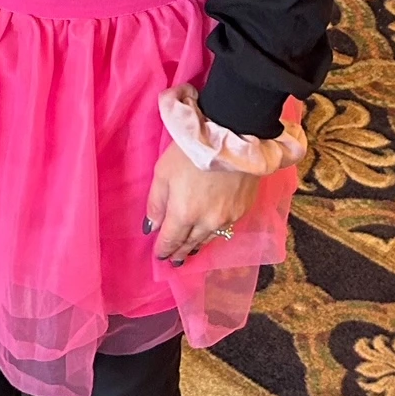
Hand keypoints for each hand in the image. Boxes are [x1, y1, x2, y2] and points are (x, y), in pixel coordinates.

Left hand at [145, 140, 258, 265]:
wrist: (233, 135)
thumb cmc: (191, 150)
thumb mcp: (163, 172)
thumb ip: (156, 202)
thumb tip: (152, 227)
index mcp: (184, 213)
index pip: (171, 240)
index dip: (164, 250)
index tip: (160, 257)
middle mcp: (207, 222)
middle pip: (191, 244)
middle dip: (180, 252)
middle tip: (175, 260)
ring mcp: (228, 218)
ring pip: (209, 239)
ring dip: (198, 246)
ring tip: (191, 252)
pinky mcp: (243, 209)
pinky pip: (226, 228)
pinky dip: (215, 232)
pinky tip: (211, 233)